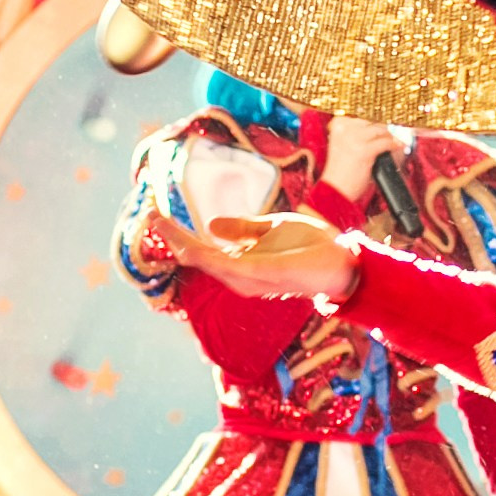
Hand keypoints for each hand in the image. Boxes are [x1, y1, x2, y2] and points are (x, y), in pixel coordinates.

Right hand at [153, 209, 358, 298]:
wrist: (344, 260)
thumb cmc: (313, 246)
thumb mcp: (272, 228)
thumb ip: (244, 228)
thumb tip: (211, 225)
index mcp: (243, 264)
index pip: (204, 251)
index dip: (180, 236)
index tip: (159, 216)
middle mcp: (241, 276)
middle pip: (198, 258)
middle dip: (174, 239)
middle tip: (151, 217)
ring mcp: (249, 278)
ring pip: (206, 262)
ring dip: (182, 244)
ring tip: (161, 225)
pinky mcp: (260, 274)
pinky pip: (226, 265)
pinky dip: (205, 254)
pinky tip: (189, 244)